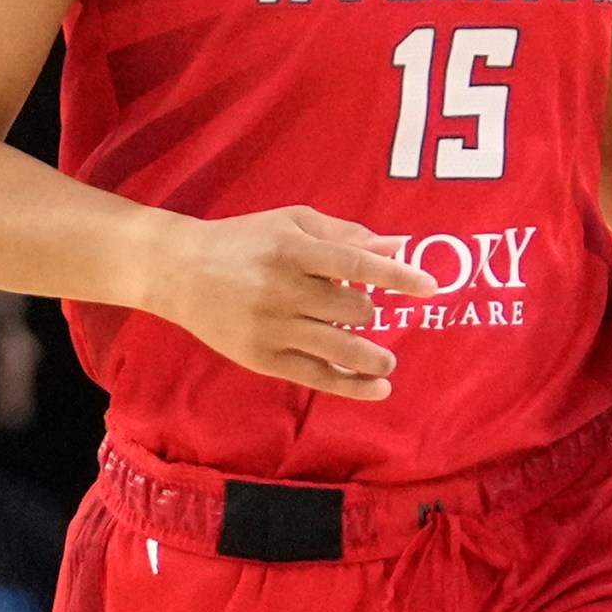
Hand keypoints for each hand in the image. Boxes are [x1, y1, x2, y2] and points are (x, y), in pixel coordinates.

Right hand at [141, 205, 437, 399]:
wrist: (180, 271)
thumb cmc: (245, 240)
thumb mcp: (292, 223)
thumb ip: (345, 234)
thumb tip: (397, 246)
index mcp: (294, 251)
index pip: (357, 265)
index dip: (397, 277)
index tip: (431, 288)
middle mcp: (284, 291)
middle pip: (351, 309)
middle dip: (367, 311)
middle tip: (364, 310)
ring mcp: (272, 328)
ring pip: (339, 348)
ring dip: (373, 357)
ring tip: (389, 361)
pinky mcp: (262, 358)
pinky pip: (316, 376)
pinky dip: (351, 385)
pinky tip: (378, 388)